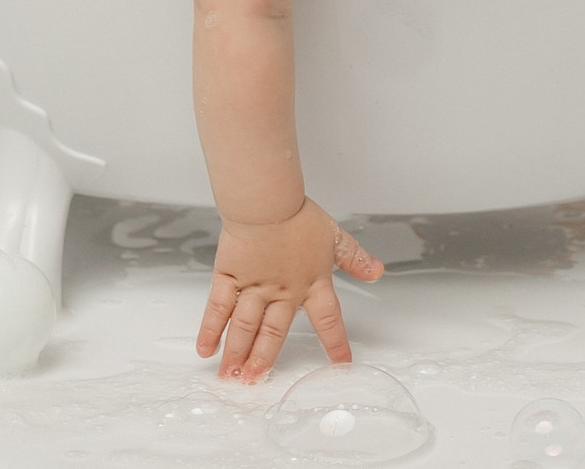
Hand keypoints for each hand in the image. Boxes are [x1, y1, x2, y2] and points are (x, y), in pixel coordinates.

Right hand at [198, 199, 383, 382]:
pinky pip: (219, 308)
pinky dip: (211, 329)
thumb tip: (377, 271)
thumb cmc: (297, 215)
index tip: (340, 365)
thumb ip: (355, 257)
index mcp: (311, 283)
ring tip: (232, 377)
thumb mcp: (335, 236)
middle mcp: (283, 292)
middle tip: (255, 382)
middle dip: (264, 360)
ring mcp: (254, 287)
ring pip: (245, 327)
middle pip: (274, 333)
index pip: (328, 321)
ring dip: (238, 354)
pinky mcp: (230, 277)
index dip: (336, 344)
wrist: (266, 203)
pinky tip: (206, 349)